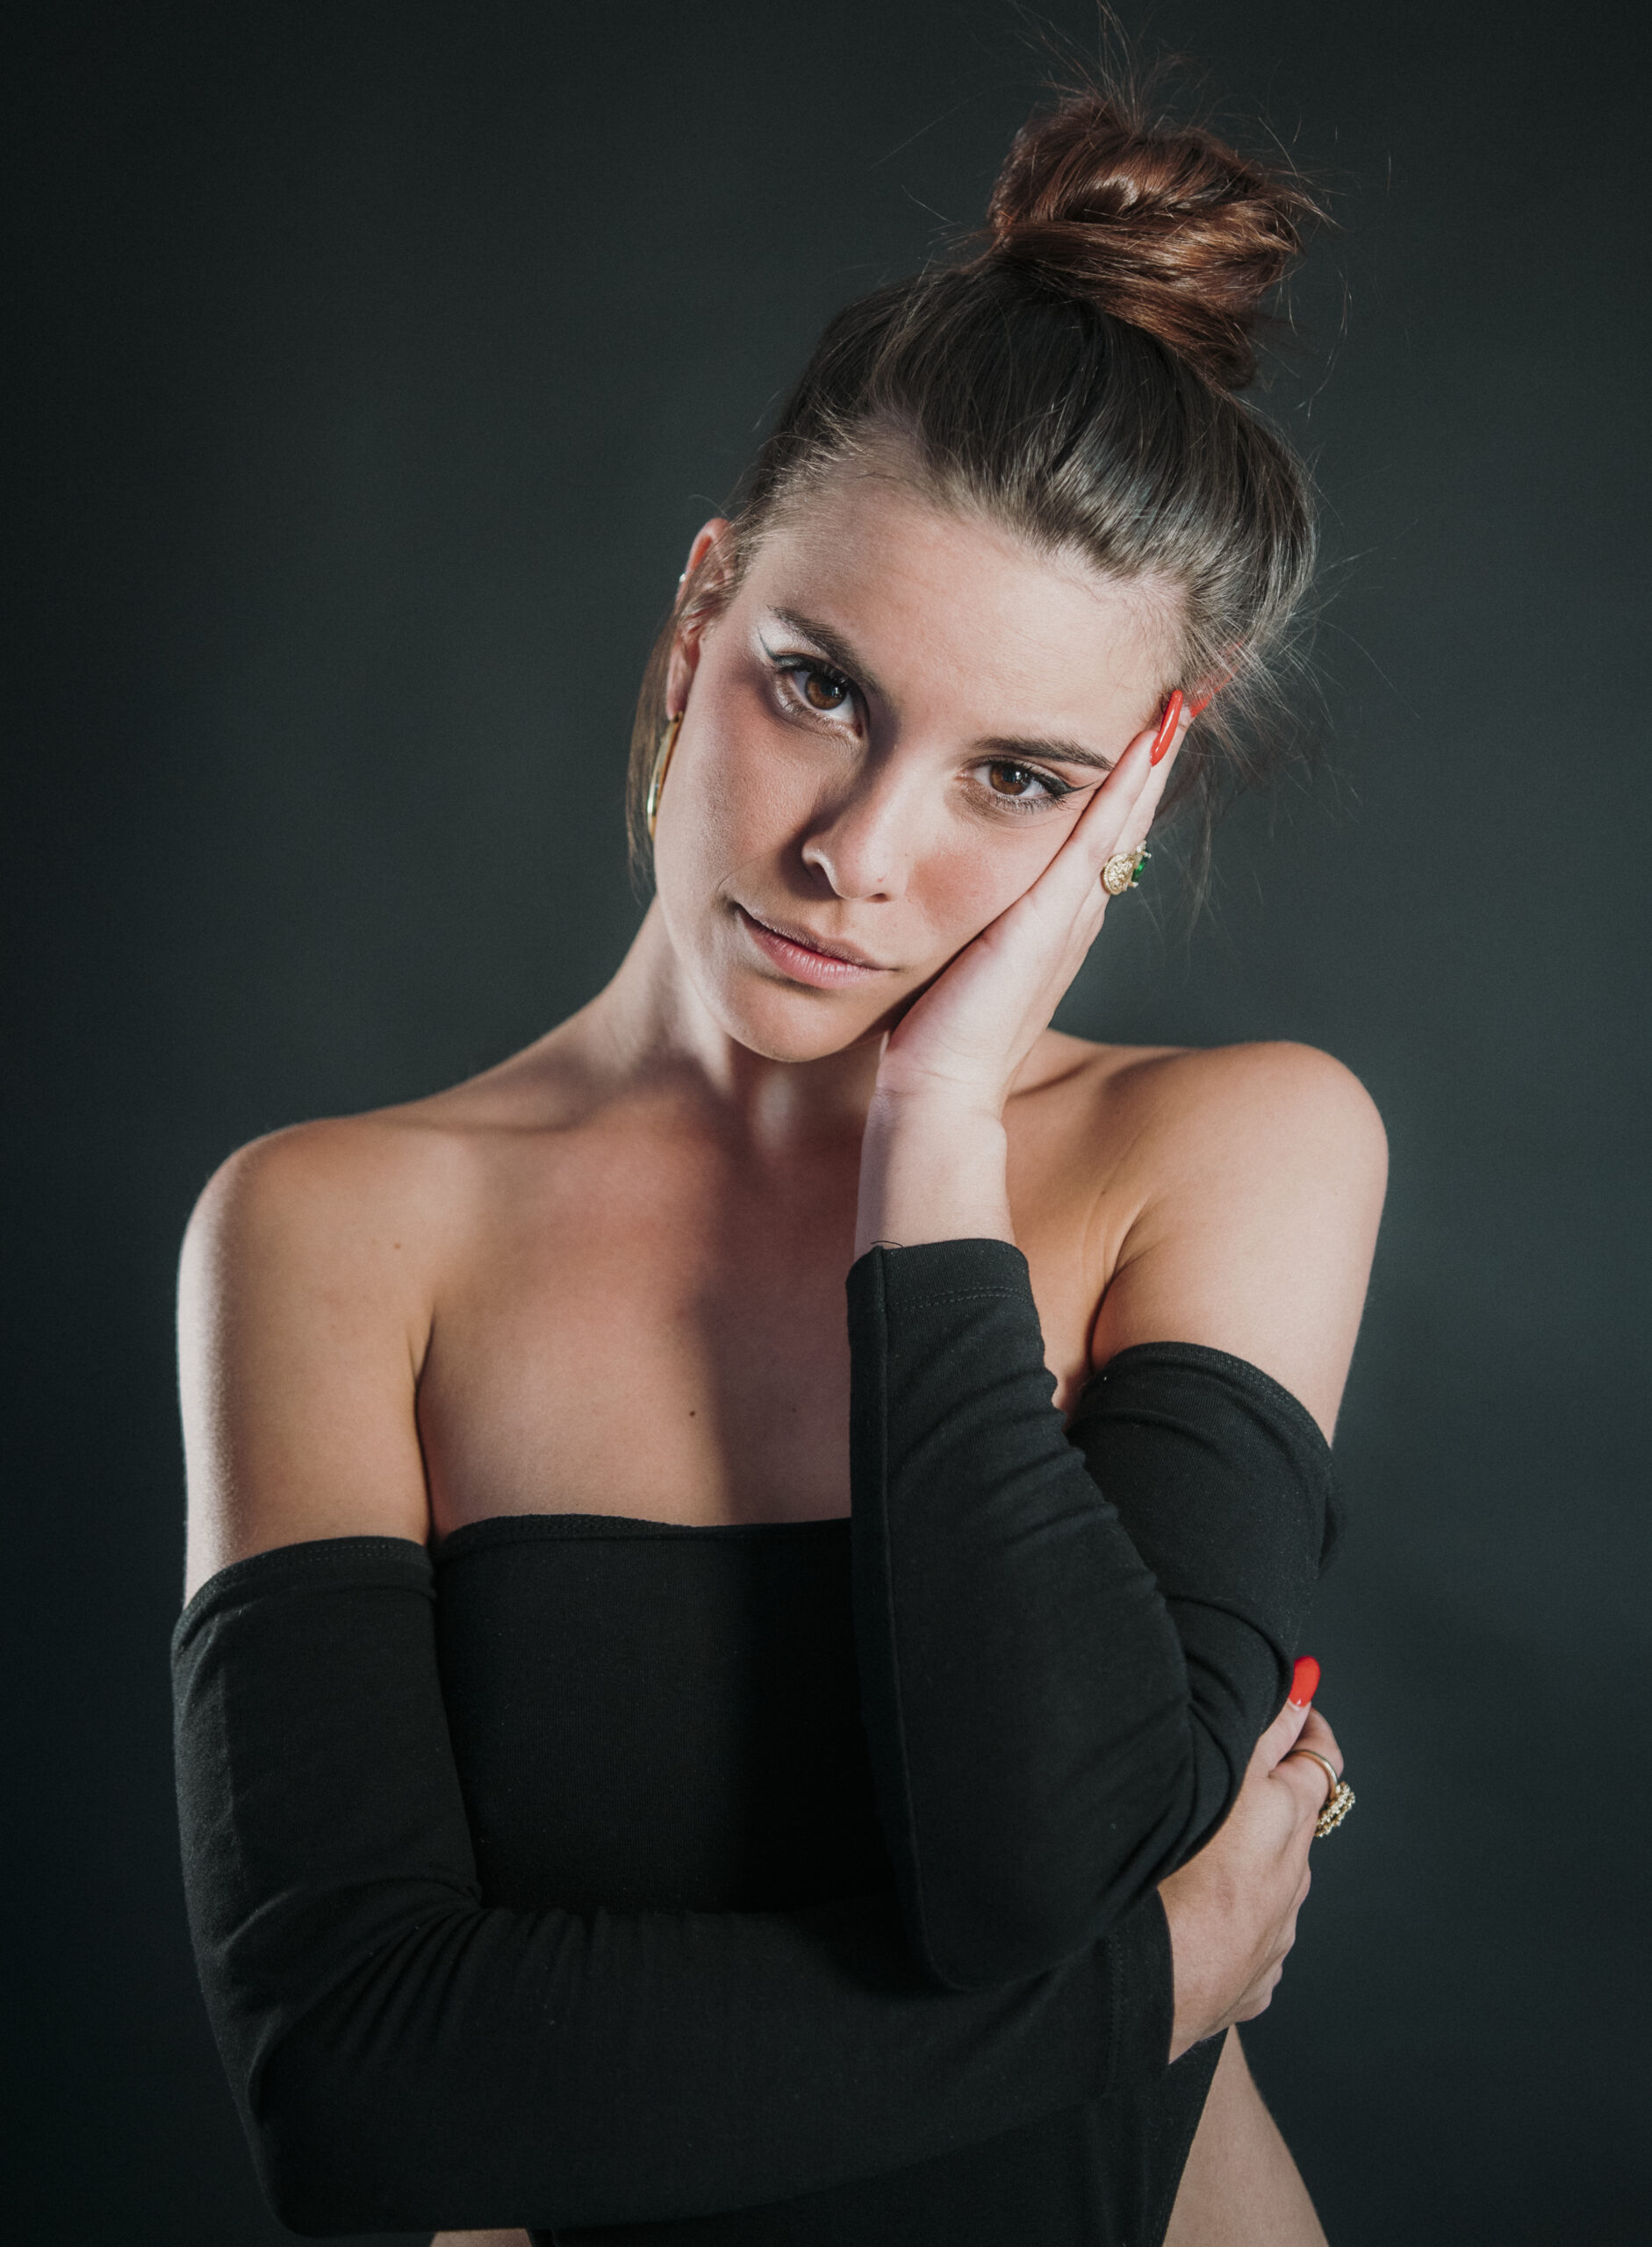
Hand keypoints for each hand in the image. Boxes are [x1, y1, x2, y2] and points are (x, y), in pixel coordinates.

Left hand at [875, 701, 1185, 1115]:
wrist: (940, 1093)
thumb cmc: (937, 1039)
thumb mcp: (959, 963)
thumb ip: (970, 929)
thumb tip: (944, 892)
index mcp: (1056, 926)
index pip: (1098, 842)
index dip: (1124, 790)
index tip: (1141, 733)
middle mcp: (1075, 918)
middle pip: (1125, 825)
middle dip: (1151, 765)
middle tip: (1182, 703)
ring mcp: (1068, 918)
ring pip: (1120, 825)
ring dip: (1150, 766)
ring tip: (1179, 706)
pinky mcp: (1048, 921)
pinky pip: (1095, 842)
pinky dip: (1123, 792)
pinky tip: (1144, 746)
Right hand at [1157, 1692, 1343, 2063]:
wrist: (1159, 1980)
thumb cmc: (1183, 1868)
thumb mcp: (1225, 1775)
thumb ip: (1266, 1729)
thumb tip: (1305, 1687)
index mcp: (1289, 1822)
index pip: (1320, 1763)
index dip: (1310, 1732)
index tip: (1300, 1712)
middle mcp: (1293, 1880)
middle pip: (1293, 1827)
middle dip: (1269, 1802)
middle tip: (1228, 1779)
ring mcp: (1276, 1939)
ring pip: (1268, 1888)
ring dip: (1245, 1866)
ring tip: (1195, 1855)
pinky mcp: (1250, 1983)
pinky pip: (1246, 1944)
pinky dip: (1229, 1925)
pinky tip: (1193, 1922)